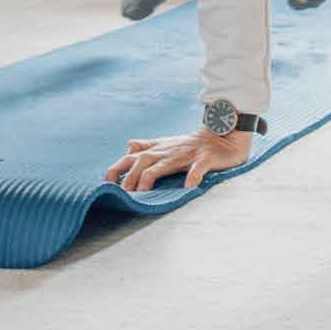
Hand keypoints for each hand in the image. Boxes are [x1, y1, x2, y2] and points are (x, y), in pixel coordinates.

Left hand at [103, 128, 252, 193]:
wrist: (224, 134)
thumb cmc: (193, 144)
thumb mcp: (168, 143)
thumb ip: (148, 145)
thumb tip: (128, 145)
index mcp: (159, 149)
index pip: (131, 156)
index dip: (117, 169)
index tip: (106, 184)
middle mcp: (169, 151)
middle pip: (143, 161)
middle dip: (130, 177)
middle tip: (122, 195)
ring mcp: (187, 154)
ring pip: (163, 165)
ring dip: (150, 178)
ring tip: (142, 194)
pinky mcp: (205, 159)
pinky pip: (197, 168)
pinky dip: (192, 177)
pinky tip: (188, 188)